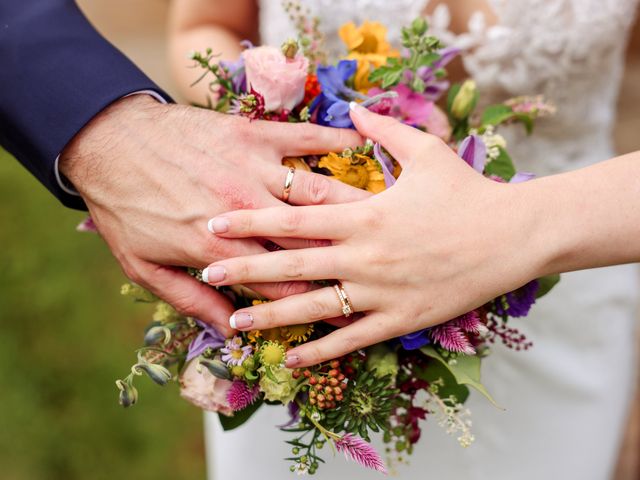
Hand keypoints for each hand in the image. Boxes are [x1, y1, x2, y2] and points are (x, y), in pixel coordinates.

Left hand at [60, 95, 365, 334]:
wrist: (107, 142)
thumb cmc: (123, 209)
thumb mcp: (145, 268)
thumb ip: (190, 302)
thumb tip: (227, 332)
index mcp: (224, 251)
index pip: (284, 287)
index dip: (318, 305)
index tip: (347, 314)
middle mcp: (249, 212)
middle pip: (313, 244)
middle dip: (351, 261)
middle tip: (387, 271)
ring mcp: (255, 171)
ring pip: (319, 195)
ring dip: (355, 208)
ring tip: (386, 221)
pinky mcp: (255, 135)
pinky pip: (305, 138)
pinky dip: (334, 142)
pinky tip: (361, 146)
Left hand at [200, 104, 543, 361]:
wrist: (513, 236)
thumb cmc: (468, 192)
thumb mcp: (427, 151)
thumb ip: (383, 130)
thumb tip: (353, 104)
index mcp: (365, 215)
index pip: (294, 219)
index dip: (250, 221)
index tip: (214, 223)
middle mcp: (365, 256)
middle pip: (292, 265)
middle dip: (244, 269)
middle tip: (205, 271)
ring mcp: (381, 292)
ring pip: (315, 308)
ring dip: (271, 316)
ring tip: (234, 323)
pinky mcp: (401, 319)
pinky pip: (352, 338)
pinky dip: (321, 349)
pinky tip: (292, 358)